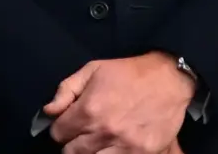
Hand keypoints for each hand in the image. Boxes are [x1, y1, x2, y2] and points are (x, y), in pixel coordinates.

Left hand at [44, 52, 193, 153]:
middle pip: (71, 153)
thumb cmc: (128, 73)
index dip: (61, 128)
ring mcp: (124, 147)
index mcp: (88, 110)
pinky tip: (112, 146)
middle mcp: (104, 132)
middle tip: (82, 134)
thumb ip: (66, 90)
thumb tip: (49, 111)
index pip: (58, 133)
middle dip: (72, 143)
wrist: (168, 79)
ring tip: (96, 141)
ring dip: (90, 152)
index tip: (68, 124)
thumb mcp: (92, 70)